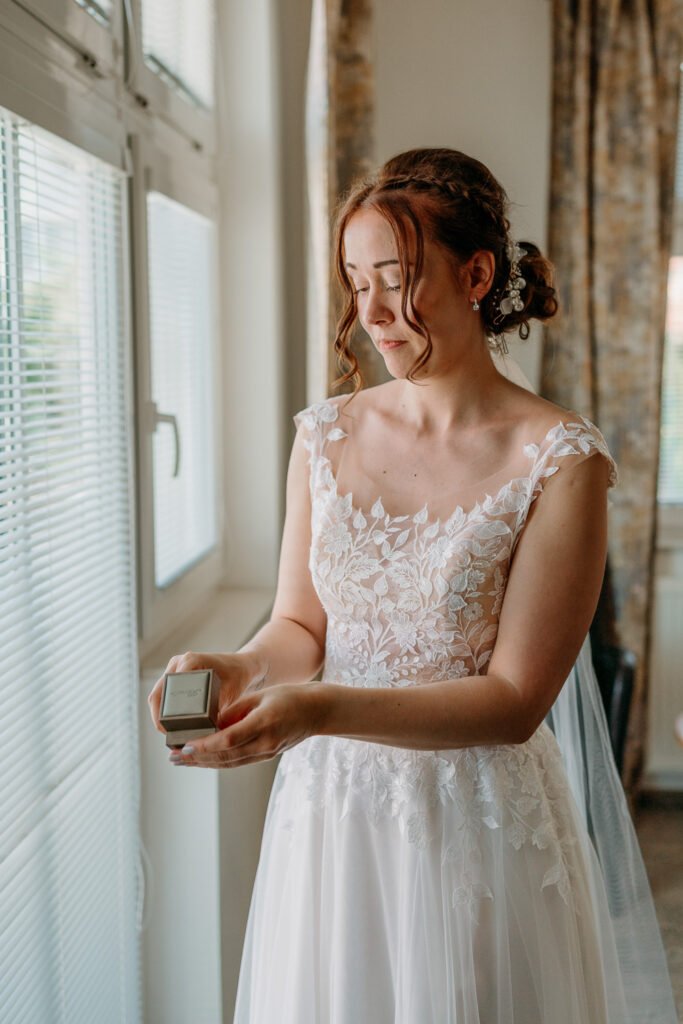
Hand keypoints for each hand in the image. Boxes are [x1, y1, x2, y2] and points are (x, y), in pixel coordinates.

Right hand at [147, 650, 254, 735]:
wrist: (241, 666)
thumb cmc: (237, 678)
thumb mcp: (228, 695)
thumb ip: (214, 710)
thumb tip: (201, 732)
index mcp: (191, 661)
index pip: (169, 688)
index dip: (165, 711)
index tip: (168, 728)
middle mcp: (180, 661)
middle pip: (158, 692)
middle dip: (158, 714)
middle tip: (165, 732)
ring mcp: (175, 666)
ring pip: (157, 692)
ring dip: (158, 711)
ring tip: (165, 730)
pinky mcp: (175, 673)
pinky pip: (162, 692)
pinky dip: (162, 707)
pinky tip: (167, 722)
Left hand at [168, 682, 324, 768]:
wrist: (317, 711)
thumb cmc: (290, 696)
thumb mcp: (260, 696)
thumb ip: (235, 711)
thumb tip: (210, 724)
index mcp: (264, 723)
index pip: (229, 739)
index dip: (205, 745)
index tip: (185, 746)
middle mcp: (265, 743)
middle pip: (225, 756)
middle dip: (197, 758)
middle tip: (173, 757)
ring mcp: (266, 752)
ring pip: (229, 762)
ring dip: (204, 763)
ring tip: (181, 761)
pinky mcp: (266, 755)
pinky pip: (237, 761)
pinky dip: (218, 761)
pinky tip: (202, 759)